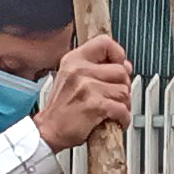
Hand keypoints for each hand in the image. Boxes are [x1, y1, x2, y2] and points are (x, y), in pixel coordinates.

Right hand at [31, 32, 136, 149]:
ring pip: (123, 91)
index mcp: (74, 60)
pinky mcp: (95, 105)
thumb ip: (96, 68)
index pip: (104, 42)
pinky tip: (115, 121)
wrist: (48, 131)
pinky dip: (123, 118)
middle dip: (123, 86)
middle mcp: (79, 70)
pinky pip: (122, 109)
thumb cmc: (61, 109)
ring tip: (114, 110)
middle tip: (116, 96)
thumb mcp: (71, 78)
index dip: (118, 54)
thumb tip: (125, 66)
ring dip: (124, 104)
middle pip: (120, 70)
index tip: (120, 66)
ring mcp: (87, 87)